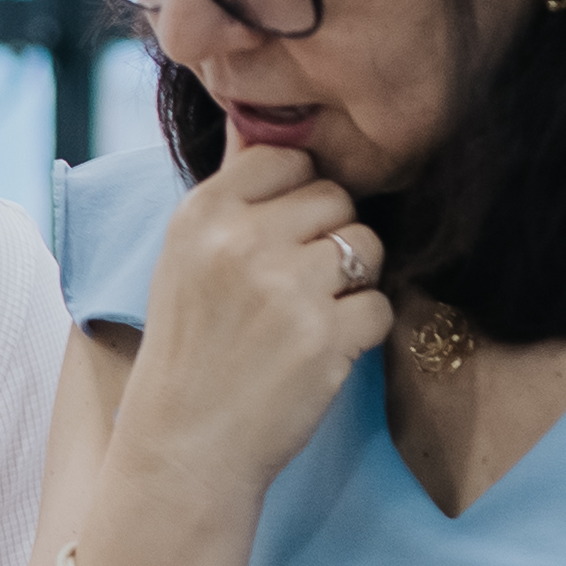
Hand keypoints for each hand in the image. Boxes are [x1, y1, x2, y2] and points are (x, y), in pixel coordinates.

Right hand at [113, 145, 391, 513]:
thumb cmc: (189, 349)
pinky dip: (362, 331)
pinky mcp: (326, 339)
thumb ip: (229, 190)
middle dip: (329, 238)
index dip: (297, 197)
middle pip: (336, 198)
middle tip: (298, 285)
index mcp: (203, 214)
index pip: (288, 160)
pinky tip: (322, 352)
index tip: (279, 238)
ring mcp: (287, 290)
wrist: (184, 446)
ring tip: (312, 316)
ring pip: (366, 247)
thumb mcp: (184, 258)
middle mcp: (243, 242)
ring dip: (353, 282)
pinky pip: (381, 305)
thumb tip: (256, 119)